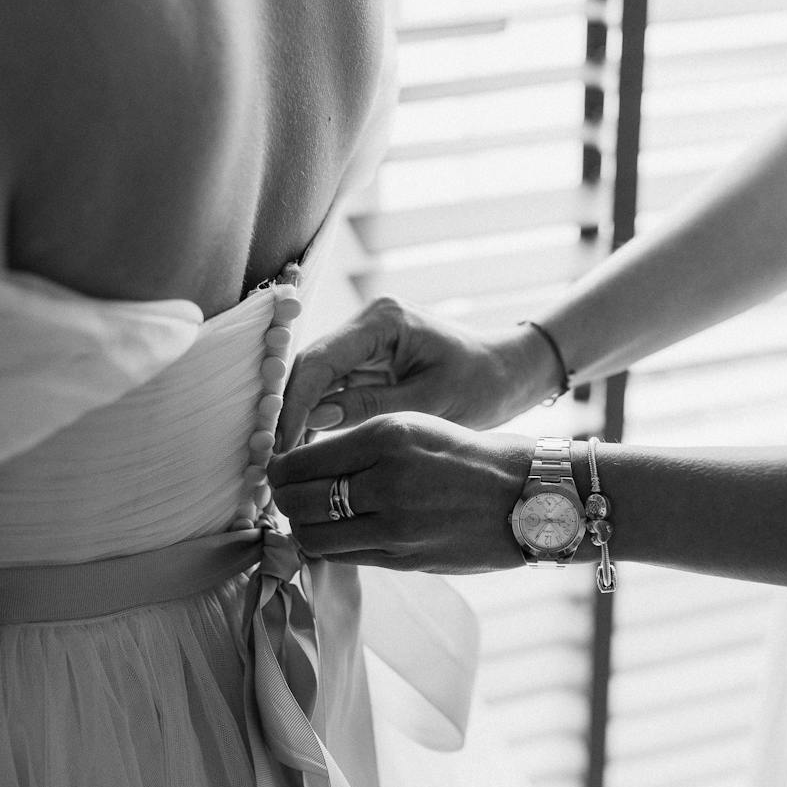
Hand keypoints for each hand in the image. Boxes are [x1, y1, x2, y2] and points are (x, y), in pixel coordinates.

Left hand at [268, 412, 532, 573]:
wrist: (526, 494)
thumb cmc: (466, 455)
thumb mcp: (413, 426)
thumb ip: (357, 444)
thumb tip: (299, 466)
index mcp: (387, 436)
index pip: (300, 461)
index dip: (279, 470)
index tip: (279, 470)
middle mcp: (388, 480)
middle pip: (298, 501)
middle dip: (284, 500)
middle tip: (288, 496)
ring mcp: (396, 525)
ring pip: (313, 536)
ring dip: (304, 528)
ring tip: (312, 517)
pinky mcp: (405, 558)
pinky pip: (343, 556)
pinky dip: (329, 547)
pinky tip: (338, 534)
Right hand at [276, 297, 563, 450]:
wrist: (510, 373)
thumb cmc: (483, 383)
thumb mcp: (433, 401)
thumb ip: (374, 407)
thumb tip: (315, 417)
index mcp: (383, 321)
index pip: (321, 359)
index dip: (294, 403)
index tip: (284, 446)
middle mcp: (367, 325)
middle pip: (312, 368)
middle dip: (291, 413)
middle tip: (277, 462)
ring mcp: (365, 343)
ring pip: (318, 381)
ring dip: (302, 419)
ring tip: (289, 464)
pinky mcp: (368, 364)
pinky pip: (334, 391)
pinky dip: (321, 419)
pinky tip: (311, 453)